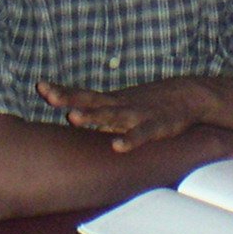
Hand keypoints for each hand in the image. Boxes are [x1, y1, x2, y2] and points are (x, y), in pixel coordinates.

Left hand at [38, 78, 219, 151]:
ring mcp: (138, 114)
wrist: (192, 95)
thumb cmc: (152, 103)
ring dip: (93, 116)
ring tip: (73, 117)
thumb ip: (100, 111)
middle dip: (70, 99)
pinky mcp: (157, 126)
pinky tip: (117, 147)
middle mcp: (121, 105)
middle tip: (50, 97)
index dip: (62, 91)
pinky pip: (141, 134)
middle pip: (91, 101)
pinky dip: (129, 139)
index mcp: (112, 100)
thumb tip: (71, 119)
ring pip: (112, 115)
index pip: (83, 94)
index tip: (41, 86)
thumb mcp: (123, 103)